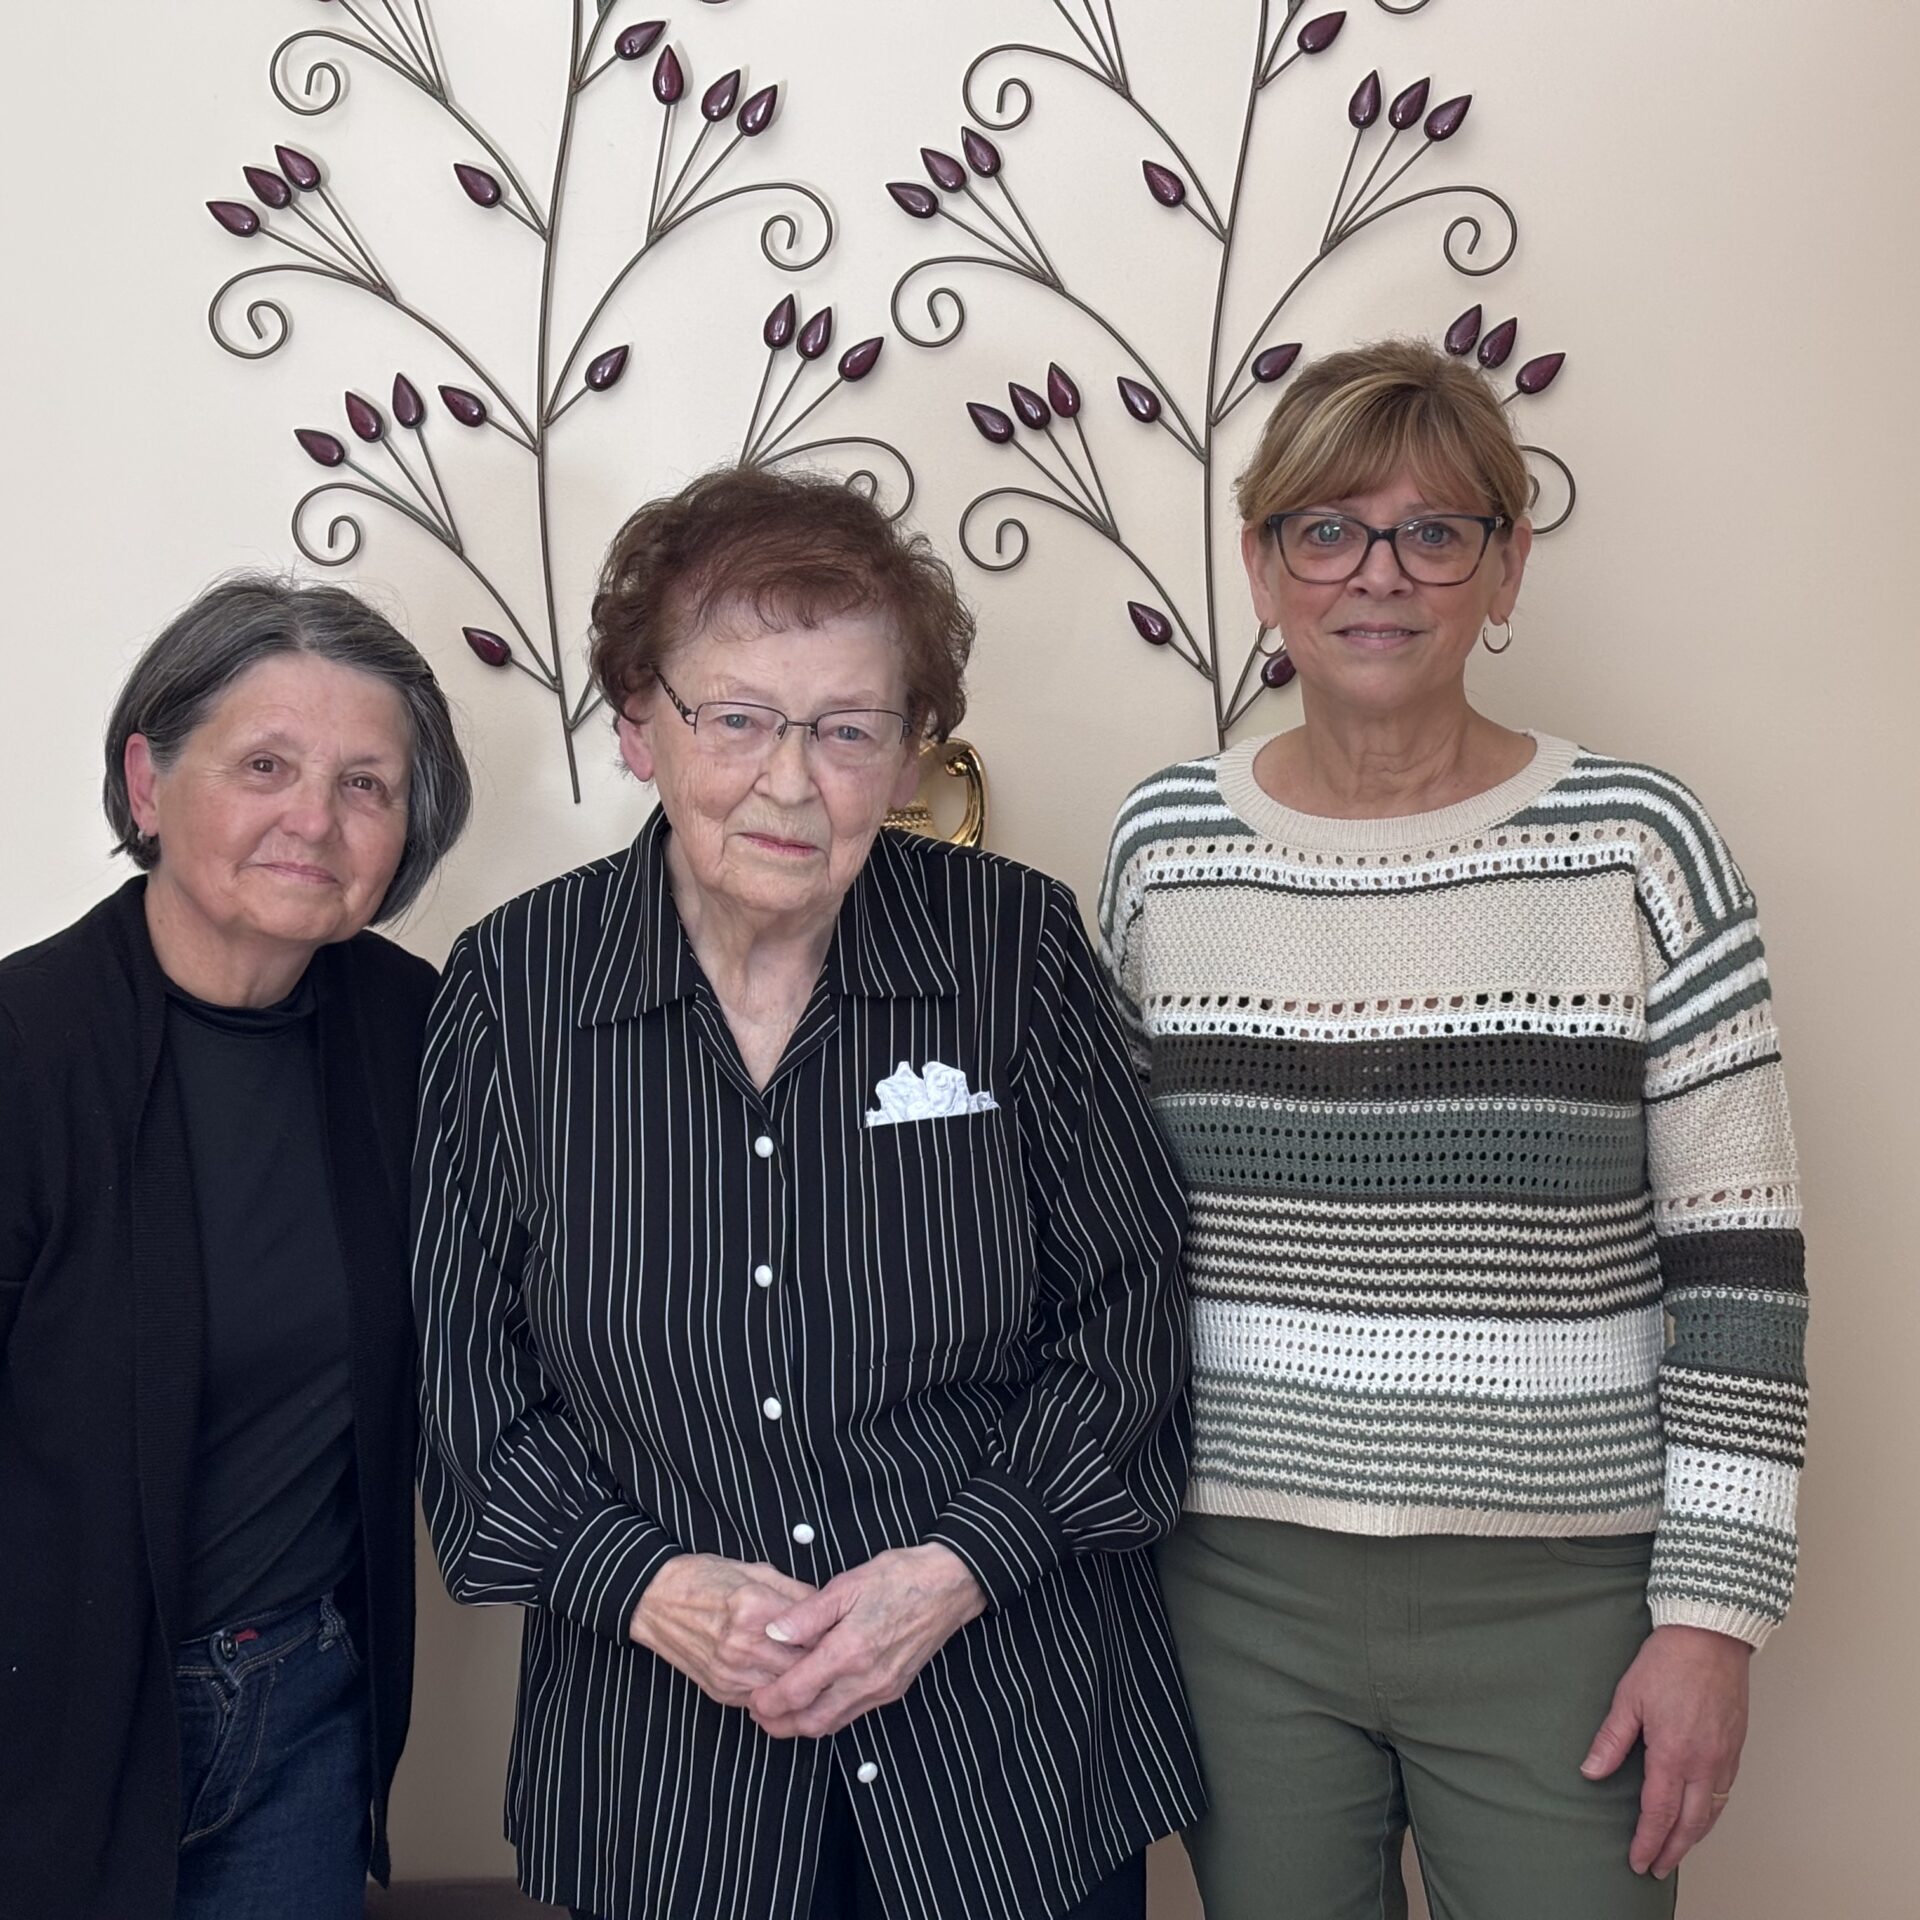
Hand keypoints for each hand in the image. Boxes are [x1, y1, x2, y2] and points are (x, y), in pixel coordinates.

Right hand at [629, 1554, 819, 1707]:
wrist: (655, 1600)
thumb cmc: (705, 1579)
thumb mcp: (757, 1571)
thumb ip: (795, 1592)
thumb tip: (828, 1609)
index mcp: (755, 1608)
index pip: (811, 1633)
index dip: (831, 1635)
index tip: (841, 1633)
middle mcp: (743, 1644)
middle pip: (802, 1668)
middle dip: (822, 1663)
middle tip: (834, 1655)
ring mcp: (730, 1672)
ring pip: (784, 1690)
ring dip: (801, 1682)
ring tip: (814, 1669)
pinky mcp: (721, 1690)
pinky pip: (762, 1700)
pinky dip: (776, 1691)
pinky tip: (783, 1677)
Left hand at [747, 1544, 986, 1739]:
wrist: (948, 1585)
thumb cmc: (899, 1577)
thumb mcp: (847, 1585)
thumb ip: (807, 1614)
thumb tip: (773, 1632)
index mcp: (850, 1650)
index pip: (798, 1692)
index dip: (769, 1702)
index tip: (752, 1700)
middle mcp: (866, 1678)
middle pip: (813, 1721)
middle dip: (781, 1724)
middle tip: (759, 1714)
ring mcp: (882, 1688)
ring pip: (834, 1723)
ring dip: (803, 1724)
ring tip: (781, 1712)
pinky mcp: (893, 1689)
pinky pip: (853, 1713)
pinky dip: (828, 1715)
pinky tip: (816, 1700)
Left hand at [1582, 1623, 1751, 1878]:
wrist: (1710, 1636)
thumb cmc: (1667, 1661)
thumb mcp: (1628, 1697)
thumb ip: (1612, 1739)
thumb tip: (1591, 1771)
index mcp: (1673, 1753)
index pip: (1659, 1812)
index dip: (1647, 1841)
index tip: (1638, 1861)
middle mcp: (1704, 1763)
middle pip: (1690, 1823)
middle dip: (1672, 1850)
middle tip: (1658, 1869)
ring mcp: (1724, 1757)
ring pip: (1711, 1812)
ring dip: (1694, 1837)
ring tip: (1677, 1851)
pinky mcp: (1735, 1747)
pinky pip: (1724, 1793)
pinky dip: (1711, 1814)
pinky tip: (1701, 1816)